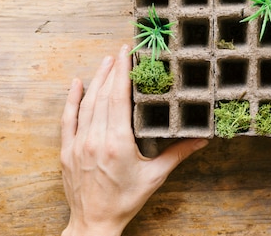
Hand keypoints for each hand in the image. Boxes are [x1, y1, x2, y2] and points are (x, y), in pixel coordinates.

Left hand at [60, 44, 207, 235]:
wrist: (94, 223)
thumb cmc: (126, 200)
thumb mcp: (156, 176)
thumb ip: (179, 153)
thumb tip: (203, 139)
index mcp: (118, 143)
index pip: (119, 98)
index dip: (123, 73)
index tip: (127, 54)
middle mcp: (96, 139)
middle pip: (103, 96)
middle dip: (112, 70)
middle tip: (121, 51)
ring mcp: (78, 144)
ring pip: (86, 104)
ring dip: (96, 80)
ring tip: (106, 62)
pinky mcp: (67, 151)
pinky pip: (68, 119)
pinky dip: (72, 100)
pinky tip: (77, 84)